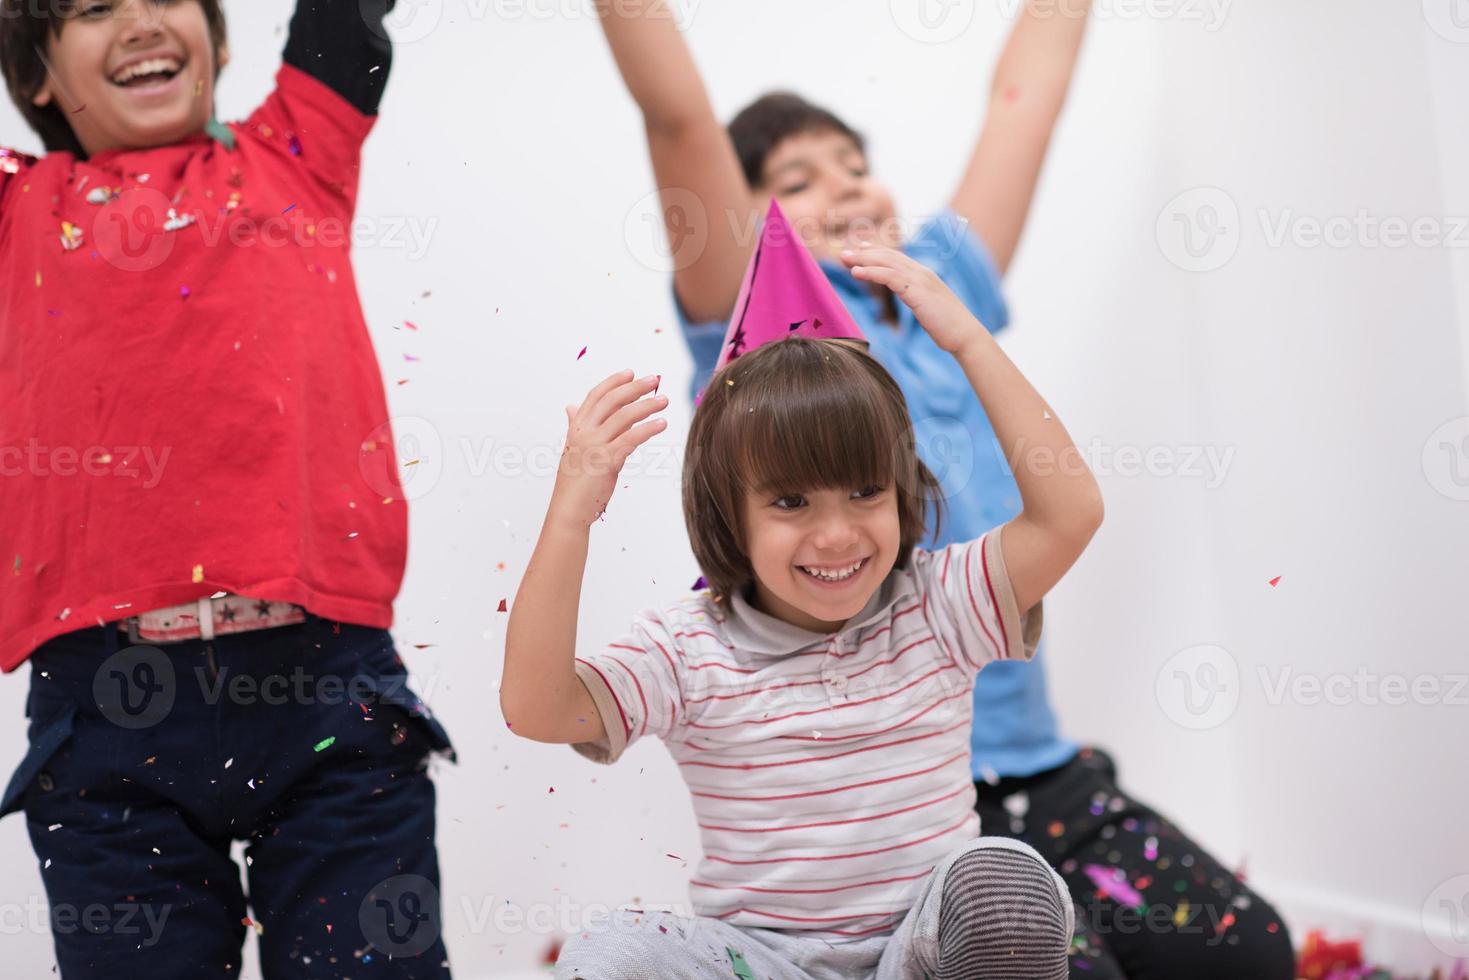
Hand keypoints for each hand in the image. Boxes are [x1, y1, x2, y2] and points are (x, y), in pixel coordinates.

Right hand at [551, 370, 668, 525]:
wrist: (568, 509)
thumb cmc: (574, 481)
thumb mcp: (573, 448)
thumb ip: (576, 426)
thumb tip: (571, 407)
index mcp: (576, 427)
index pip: (596, 395)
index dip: (614, 382)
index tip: (630, 372)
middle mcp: (584, 432)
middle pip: (612, 400)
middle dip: (635, 387)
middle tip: (654, 380)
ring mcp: (595, 445)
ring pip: (624, 416)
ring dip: (647, 405)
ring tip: (664, 400)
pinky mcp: (607, 461)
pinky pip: (632, 439)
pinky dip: (649, 428)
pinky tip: (662, 423)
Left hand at [840, 245, 987, 355]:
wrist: (965, 335)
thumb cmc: (948, 327)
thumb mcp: (929, 307)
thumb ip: (917, 298)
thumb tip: (910, 299)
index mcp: (924, 275)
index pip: (896, 258)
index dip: (876, 252)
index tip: (860, 249)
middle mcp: (922, 272)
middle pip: (888, 256)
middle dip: (865, 253)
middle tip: (843, 252)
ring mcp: (920, 280)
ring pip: (887, 263)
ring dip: (863, 259)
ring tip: (844, 259)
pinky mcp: (917, 291)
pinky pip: (890, 277)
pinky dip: (871, 272)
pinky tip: (856, 272)